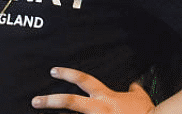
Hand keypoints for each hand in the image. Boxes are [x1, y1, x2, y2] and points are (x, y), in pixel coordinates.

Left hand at [31, 67, 154, 113]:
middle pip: (70, 101)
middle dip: (50, 101)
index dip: (67, 74)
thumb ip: (134, 91)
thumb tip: (134, 85)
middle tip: (35, 101)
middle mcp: (98, 109)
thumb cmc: (147, 112)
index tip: (53, 71)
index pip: (83, 79)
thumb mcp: (140, 98)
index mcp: (105, 97)